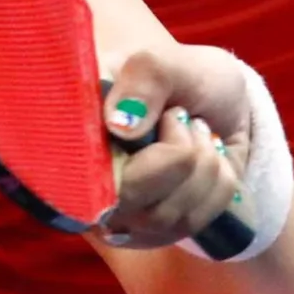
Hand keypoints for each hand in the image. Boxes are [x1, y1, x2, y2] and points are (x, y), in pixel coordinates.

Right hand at [98, 45, 248, 249]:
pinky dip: (219, 179)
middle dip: (181, 151)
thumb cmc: (177, 77)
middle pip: (135, 200)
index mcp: (75, 143)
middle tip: (182, 116)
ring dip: (203, 160)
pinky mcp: (161, 234)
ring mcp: (126, 218)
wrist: (214, 94)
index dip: (142, 155)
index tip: (171, 115)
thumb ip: (144, 78)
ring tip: (193, 131)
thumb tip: (120, 126)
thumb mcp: (164, 59)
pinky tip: (205, 157)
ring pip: (172, 213)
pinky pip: (202, 218)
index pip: (89, 179)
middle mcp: (90, 191)